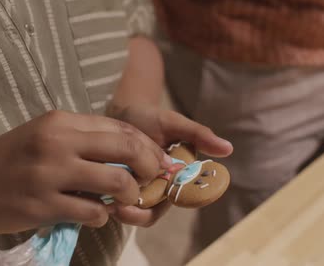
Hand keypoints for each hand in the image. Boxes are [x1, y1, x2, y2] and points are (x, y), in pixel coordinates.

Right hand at [0, 110, 171, 235]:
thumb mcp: (42, 136)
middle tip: (153, 179)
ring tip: (123, 200)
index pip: (120, 126)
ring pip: (116, 181)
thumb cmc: (5, 161)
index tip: (159, 160)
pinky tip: (92, 214)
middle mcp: (57, 142)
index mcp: (59, 121)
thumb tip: (127, 150)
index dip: (147, 145)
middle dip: (150, 165)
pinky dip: (101, 216)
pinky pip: (92, 212)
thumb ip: (81, 139)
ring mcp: (50, 174)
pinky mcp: (43, 205)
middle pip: (126, 147)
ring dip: (129, 194)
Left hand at [105, 104, 232, 226]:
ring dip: (119, 208)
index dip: (168, 205)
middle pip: (149, 212)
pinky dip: (105, 197)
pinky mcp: (114, 184)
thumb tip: (228, 149)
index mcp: (175, 178)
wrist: (124, 109)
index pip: (174, 202)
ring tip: (107, 199)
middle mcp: (156, 187)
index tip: (147, 203)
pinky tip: (95, 190)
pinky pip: (111, 199)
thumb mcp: (174, 123)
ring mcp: (135, 187)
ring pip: (130, 209)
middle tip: (120, 207)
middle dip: (135, 214)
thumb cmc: (152, 117)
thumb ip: (198, 135)